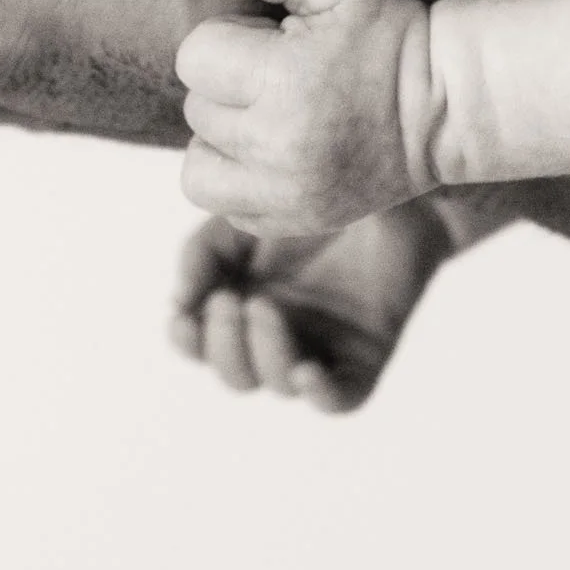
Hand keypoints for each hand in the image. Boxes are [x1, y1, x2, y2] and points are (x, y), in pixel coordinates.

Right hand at [170, 201, 461, 412]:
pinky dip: (321, 395)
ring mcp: (322, 346)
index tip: (184, 315)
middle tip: (231, 302)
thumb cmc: (315, 193)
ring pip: (280, 384)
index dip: (187, 340)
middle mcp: (280, 333)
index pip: (201, 343)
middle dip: (224, 346)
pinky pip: (342, 397)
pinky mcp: (366, 354)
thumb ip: (202, 254)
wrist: (389, 172)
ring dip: (263, 355)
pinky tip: (308, 370)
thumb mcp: (243, 216)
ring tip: (267, 307)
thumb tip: (179, 302)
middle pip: (236, 374)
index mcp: (244, 302)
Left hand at [175, 0, 439, 236]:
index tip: (273, 43)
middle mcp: (279, 145)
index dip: (229, 39)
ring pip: (197, 168)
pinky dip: (238, 182)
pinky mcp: (294, 221)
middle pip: (197, 109)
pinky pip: (224, 207)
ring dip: (220, 141)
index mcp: (285, 79)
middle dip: (229, 86)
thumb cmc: (386, 35)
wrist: (444, 109)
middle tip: (282, 78)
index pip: (195, 56)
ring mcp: (286, 193)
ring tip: (264, 119)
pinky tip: (274, 155)